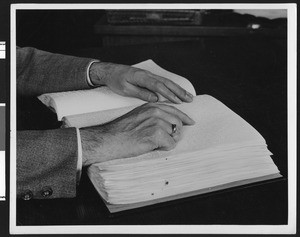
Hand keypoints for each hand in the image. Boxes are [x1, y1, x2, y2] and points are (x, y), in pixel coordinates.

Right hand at [80, 103, 194, 165]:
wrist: (109, 139)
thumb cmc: (121, 132)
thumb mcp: (138, 117)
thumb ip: (154, 117)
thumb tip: (170, 125)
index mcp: (151, 106)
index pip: (174, 110)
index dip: (184, 118)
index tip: (190, 122)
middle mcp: (155, 111)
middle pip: (177, 123)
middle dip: (173, 134)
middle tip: (162, 141)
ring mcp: (157, 122)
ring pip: (174, 135)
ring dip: (166, 142)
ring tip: (150, 143)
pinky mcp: (157, 134)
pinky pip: (170, 144)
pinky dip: (163, 148)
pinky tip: (151, 147)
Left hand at [89, 62, 193, 103]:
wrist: (110, 71)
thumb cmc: (116, 80)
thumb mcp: (126, 89)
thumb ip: (141, 93)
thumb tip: (155, 99)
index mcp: (142, 77)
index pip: (158, 86)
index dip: (169, 94)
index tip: (177, 101)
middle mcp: (148, 75)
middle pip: (167, 83)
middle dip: (179, 91)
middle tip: (189, 99)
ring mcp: (149, 75)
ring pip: (167, 82)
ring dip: (178, 89)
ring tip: (188, 96)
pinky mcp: (149, 77)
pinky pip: (163, 82)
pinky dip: (172, 87)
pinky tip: (177, 91)